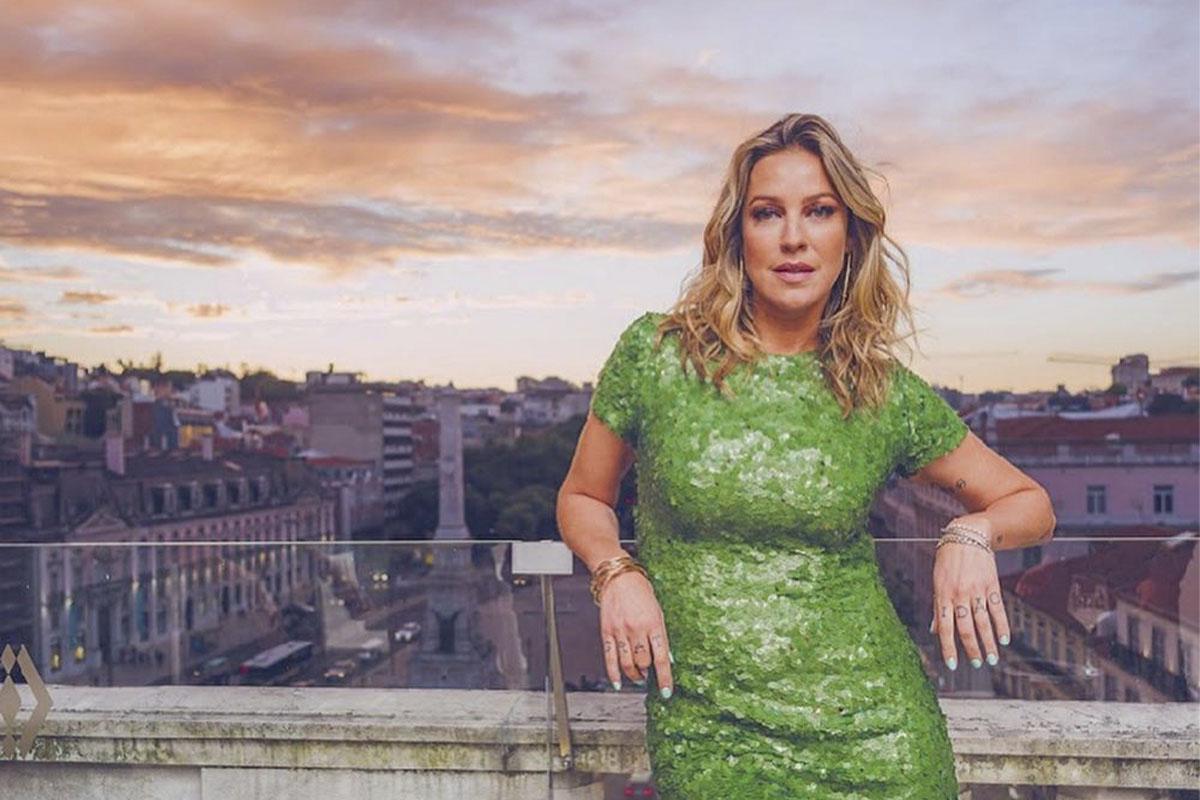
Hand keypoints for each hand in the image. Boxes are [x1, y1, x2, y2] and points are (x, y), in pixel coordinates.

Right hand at [598, 570, 673, 697]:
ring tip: (638, 676)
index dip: (665, 678)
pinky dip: (614, 674)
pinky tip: (618, 683)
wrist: (619, 578)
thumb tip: (667, 659)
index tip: (666, 691)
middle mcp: (637, 629)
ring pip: (627, 664)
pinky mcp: (607, 632)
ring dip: (634, 674)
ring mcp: (621, 631)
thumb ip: (661, 636)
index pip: (662, 658)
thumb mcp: (658, 612)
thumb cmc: (641, 593)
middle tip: (649, 674)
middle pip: (644, 663)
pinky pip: (610, 658)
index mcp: (654, 624)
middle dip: (648, 673)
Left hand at [931, 542, 1010, 670]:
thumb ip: (938, 607)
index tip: (951, 665)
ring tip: (991, 659)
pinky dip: (1002, 625)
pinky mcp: (992, 585)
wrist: (967, 535)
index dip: (948, 647)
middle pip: (965, 628)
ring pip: (983, 622)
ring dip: (988, 643)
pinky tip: (1004, 639)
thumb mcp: (937, 581)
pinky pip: (998, 609)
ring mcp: (977, 591)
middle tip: (976, 664)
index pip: (945, 628)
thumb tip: (934, 630)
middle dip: (971, 649)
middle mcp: (960, 595)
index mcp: (943, 595)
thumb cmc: (948, 560)